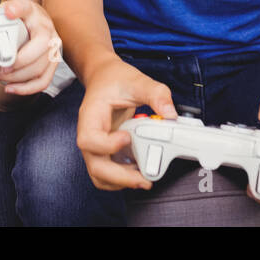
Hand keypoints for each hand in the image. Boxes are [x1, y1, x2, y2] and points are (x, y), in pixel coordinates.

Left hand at [0, 0, 60, 94]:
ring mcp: (52, 46)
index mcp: (30, 11)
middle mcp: (44, 27)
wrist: (36, 26)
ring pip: (41, 66)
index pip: (25, 6)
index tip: (8, 11)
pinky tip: (11, 88)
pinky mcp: (52, 62)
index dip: (17, 9)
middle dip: (19, 60)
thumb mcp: (0, 14)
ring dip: (18, 76)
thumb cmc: (19, 20)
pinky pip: (43, 80)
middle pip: (40, 44)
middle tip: (0, 67)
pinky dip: (27, 88)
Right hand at [75, 57, 176, 190]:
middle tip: (143, 179)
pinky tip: (138, 171)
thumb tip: (171, 114)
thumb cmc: (114, 79)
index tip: (127, 138)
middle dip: (119, 177)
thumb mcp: (137, 80)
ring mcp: (96, 145)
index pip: (89, 139)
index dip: (107, 145)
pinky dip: (121, 178)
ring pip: (99, 174)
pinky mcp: (104, 150)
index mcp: (91, 115)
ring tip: (143, 179)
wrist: (104, 77)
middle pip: (94, 165)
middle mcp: (89, 133)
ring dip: (120, 182)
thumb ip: (156, 94)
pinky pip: (107, 172)